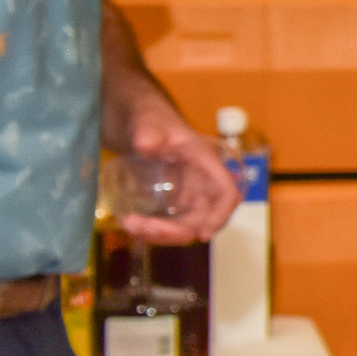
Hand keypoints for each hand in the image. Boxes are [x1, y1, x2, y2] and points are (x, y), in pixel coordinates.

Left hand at [111, 94, 239, 242]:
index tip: (202, 234)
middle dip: (175, 231)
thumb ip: (147, 133)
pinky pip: (173, 224)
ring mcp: (190, 195)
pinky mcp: (176, 202)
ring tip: (130, 225)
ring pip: (187, 226)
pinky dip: (155, 231)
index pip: (226, 192)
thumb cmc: (150, 121)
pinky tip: (133, 225)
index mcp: (206, 162)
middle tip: (140, 227)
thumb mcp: (148, 123)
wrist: (139, 126)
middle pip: (204, 218)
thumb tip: (146, 145)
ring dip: (162, 234)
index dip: (220, 215)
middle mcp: (203, 183)